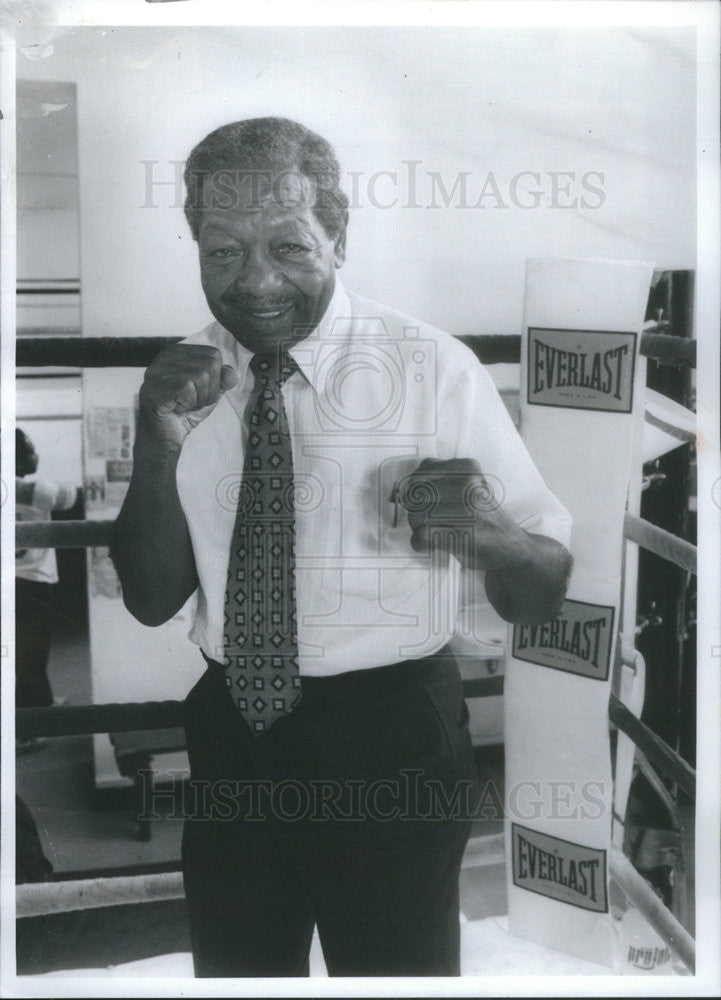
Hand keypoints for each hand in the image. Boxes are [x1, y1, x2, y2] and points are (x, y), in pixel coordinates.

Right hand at [138, 344, 237, 446]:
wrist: (166, 435)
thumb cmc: (184, 411)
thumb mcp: (210, 393)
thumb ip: (223, 380)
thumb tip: (232, 373)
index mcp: (177, 352)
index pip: (213, 355)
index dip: (215, 379)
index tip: (199, 391)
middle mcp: (164, 356)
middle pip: (209, 365)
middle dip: (208, 391)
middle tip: (192, 401)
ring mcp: (156, 371)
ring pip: (201, 376)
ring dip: (199, 399)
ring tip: (184, 405)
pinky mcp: (154, 387)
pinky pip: (187, 388)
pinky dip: (188, 404)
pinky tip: (176, 408)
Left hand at [399, 457, 525, 570]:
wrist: (510, 546)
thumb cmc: (483, 516)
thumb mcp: (470, 484)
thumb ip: (441, 475)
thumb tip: (407, 483)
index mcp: (467, 468)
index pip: (420, 473)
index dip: (416, 490)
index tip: (427, 501)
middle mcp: (466, 485)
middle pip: (415, 496)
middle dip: (417, 511)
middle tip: (433, 520)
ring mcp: (464, 510)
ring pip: (415, 517)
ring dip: (419, 529)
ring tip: (438, 531)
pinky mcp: (460, 535)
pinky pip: (420, 536)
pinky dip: (422, 543)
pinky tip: (435, 543)